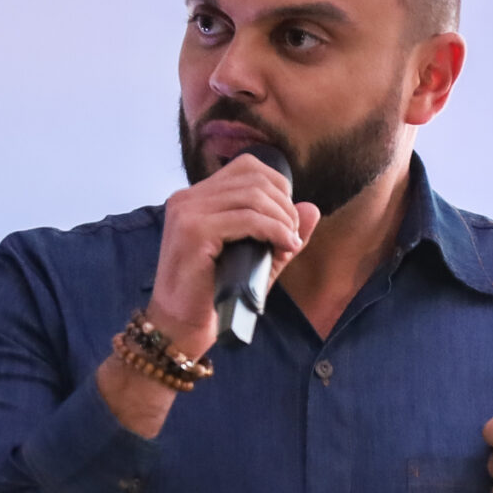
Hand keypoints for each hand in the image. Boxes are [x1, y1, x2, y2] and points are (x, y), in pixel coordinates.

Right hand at [147, 154, 321, 356]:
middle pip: (253, 178)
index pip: (246, 167)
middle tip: (292, 236)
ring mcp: (187, 212)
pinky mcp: (193, 231)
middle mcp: (187, 198)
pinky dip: (274, 231)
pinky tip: (284, 247)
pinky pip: (247, 219)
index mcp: (195, 198)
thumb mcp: (255, 259)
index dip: (278, 186)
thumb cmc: (213, 294)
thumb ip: (281, 232)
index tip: (288, 220)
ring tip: (289, 243)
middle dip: (284, 205)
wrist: (180, 326)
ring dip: (282, 219)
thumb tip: (311, 208)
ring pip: (253, 196)